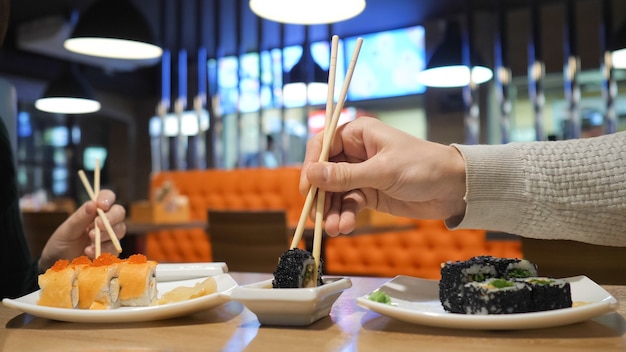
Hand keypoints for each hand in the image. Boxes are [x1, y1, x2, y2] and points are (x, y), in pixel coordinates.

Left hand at [38, 189, 126, 270]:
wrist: (58, 264)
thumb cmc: (61, 243)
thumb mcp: (67, 230)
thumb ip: (80, 218)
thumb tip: (93, 203)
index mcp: (94, 211)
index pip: (107, 197)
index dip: (107, 198)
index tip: (101, 205)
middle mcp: (105, 221)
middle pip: (119, 212)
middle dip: (111, 218)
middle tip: (98, 225)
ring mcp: (110, 236)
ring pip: (120, 229)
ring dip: (106, 235)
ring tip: (90, 242)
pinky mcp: (111, 251)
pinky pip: (115, 248)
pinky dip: (104, 250)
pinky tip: (89, 252)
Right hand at [300, 117, 466, 235]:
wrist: (453, 188)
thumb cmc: (423, 167)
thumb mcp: (382, 171)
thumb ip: (346, 175)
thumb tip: (312, 174)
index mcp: (358, 134)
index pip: (321, 146)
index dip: (311, 167)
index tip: (307, 189)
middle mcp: (356, 152)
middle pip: (324, 173)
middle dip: (320, 196)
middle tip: (316, 217)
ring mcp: (361, 174)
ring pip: (334, 193)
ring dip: (331, 211)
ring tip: (334, 229)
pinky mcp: (368, 193)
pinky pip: (348, 204)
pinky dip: (344, 216)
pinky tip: (344, 227)